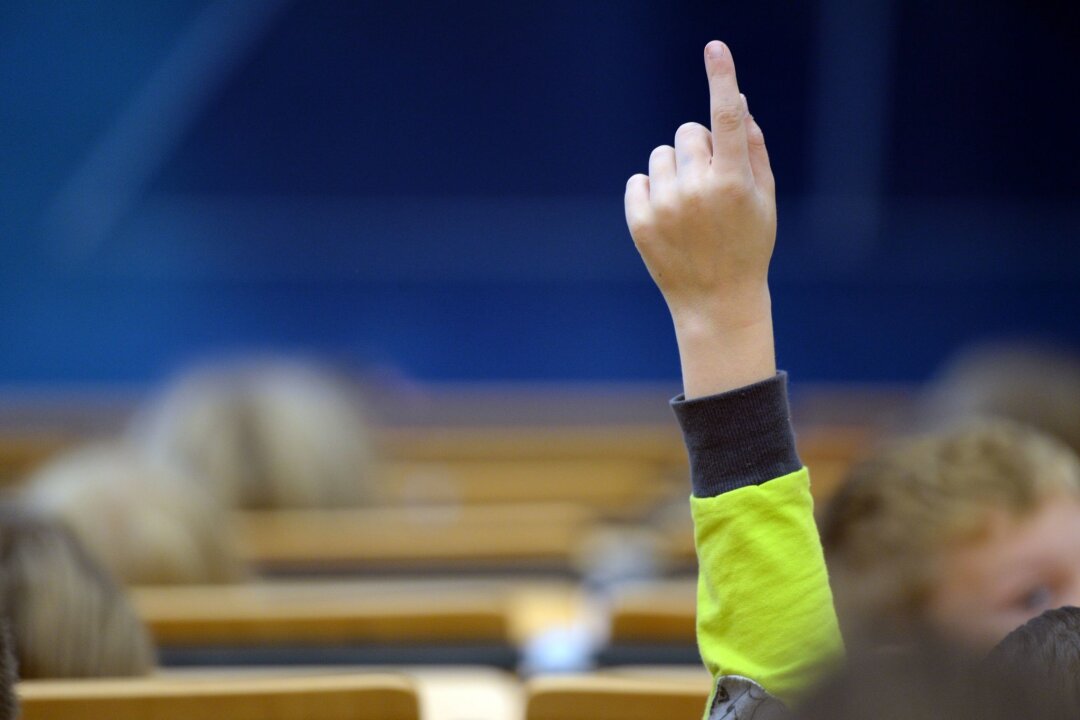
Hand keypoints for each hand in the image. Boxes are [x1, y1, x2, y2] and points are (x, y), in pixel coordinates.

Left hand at [625, 41, 777, 397]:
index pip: (728, 120)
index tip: (714, 48)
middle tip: (710, 185)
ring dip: (674, 171)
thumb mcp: (764, 199)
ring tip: (689, 207)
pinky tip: (668, 218)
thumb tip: (737, 102)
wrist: (716, 302)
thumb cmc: (747, 244)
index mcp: (734, 182)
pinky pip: (639, 179)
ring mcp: (664, 206)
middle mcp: (697, 190)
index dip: (722, 80)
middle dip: (699, 149)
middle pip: (687, 132)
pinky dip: (651, 191)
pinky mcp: (638, 220)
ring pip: (661, 154)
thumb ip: (753, 148)